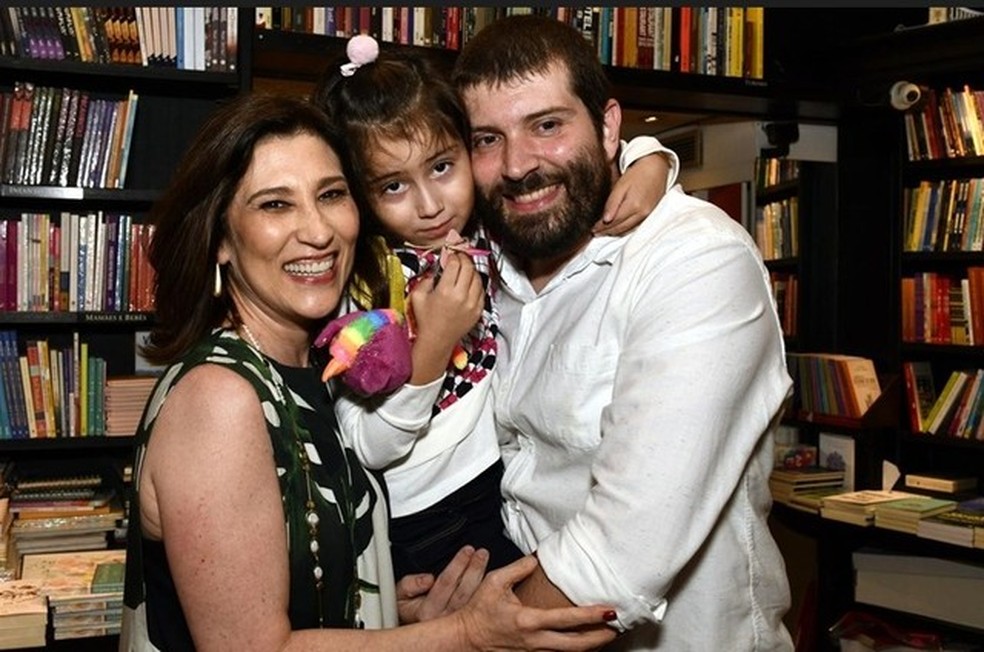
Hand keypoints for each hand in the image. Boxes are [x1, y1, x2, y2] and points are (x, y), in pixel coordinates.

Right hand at [397, 546, 488, 623]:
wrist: (409, 625)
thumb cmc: (405, 607)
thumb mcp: (399, 593)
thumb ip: (410, 584)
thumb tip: (427, 579)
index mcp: (427, 612)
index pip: (446, 583)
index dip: (458, 565)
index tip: (467, 550)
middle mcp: (444, 619)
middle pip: (464, 591)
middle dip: (474, 569)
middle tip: (481, 553)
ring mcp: (456, 623)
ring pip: (474, 599)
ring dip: (481, 577)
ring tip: (485, 560)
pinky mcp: (466, 624)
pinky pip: (479, 606)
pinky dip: (486, 592)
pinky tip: (491, 579)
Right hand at [407, 252, 484, 382]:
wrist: (437, 340)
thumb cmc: (426, 320)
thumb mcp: (418, 296)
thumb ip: (426, 279)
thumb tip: (437, 269)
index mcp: (445, 291)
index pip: (455, 263)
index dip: (452, 255)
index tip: (450, 254)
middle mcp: (461, 296)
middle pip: (468, 267)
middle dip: (463, 258)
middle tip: (459, 257)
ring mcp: (472, 304)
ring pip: (477, 277)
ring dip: (471, 270)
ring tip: (464, 269)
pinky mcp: (478, 310)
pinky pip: (482, 290)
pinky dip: (476, 283)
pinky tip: (469, 283)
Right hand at [456, 555, 617, 650]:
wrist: (465, 639)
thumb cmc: (478, 611)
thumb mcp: (494, 582)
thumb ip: (518, 569)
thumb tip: (536, 560)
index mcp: (528, 620)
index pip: (567, 619)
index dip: (591, 616)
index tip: (608, 610)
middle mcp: (534, 641)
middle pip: (576, 645)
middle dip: (599, 638)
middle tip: (617, 628)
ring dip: (590, 646)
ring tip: (606, 635)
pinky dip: (573, 651)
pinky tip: (583, 644)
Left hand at [594, 151, 669, 235]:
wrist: (656, 167)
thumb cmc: (637, 174)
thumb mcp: (621, 186)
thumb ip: (612, 203)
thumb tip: (605, 220)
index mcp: (634, 206)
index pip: (614, 222)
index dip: (602, 227)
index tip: (592, 229)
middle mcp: (642, 214)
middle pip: (620, 228)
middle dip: (606, 232)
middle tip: (595, 232)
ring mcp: (648, 215)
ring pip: (628, 230)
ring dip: (615, 232)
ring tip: (604, 232)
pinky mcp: (651, 214)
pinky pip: (635, 226)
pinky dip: (625, 229)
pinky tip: (618, 228)